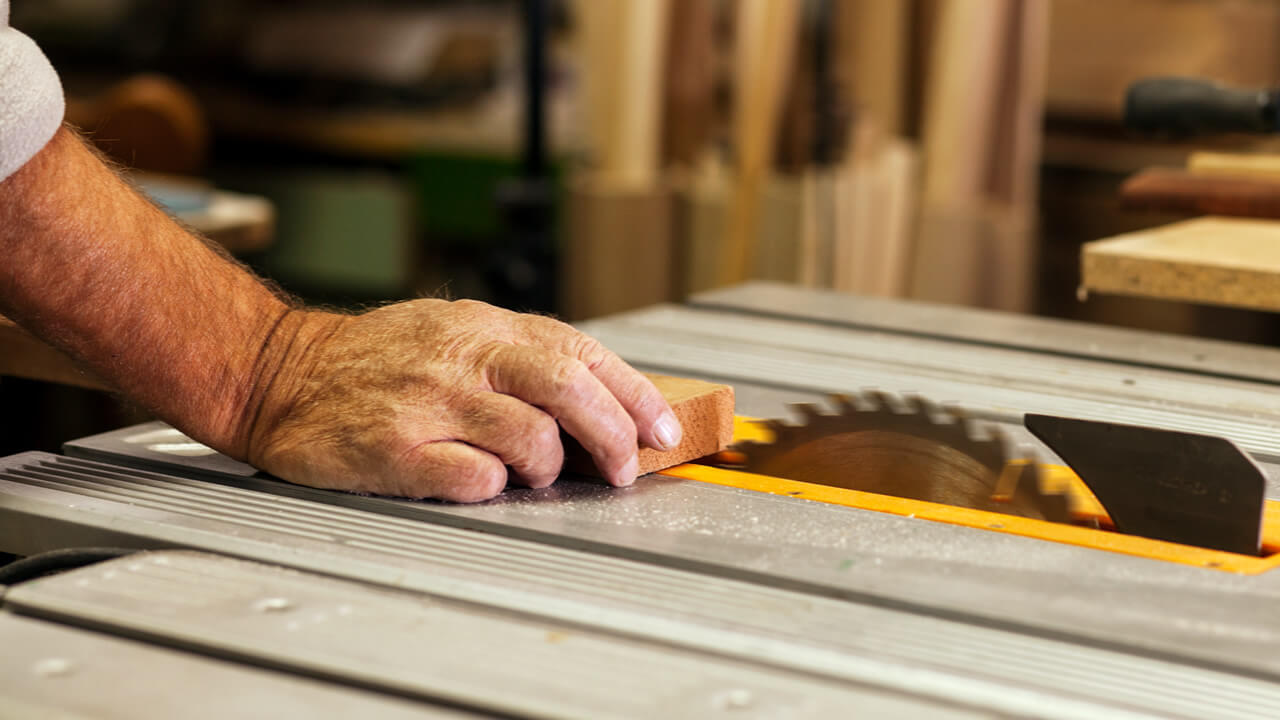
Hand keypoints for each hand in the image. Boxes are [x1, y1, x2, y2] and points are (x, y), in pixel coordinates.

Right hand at [242, 299, 681, 501]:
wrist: (280, 372)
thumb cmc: (376, 359)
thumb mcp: (454, 330)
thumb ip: (519, 356)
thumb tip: (602, 398)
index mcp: (485, 328)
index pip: (583, 353)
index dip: (635, 395)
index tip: (664, 430)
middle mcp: (462, 358)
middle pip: (569, 389)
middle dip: (615, 435)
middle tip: (624, 469)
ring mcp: (428, 403)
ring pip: (530, 437)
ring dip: (551, 466)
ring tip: (535, 474)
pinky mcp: (393, 449)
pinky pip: (472, 477)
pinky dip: (494, 486)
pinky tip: (483, 481)